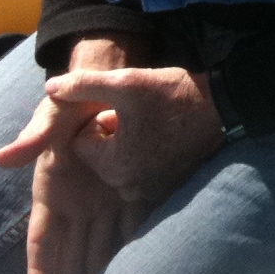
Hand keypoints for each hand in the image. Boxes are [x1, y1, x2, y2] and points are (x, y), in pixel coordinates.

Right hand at [0, 35, 147, 273]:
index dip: (38, 270)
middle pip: (72, 250)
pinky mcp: (126, 187)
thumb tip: (3, 159)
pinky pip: (128, 223)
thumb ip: (33, 138)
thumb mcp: (52, 116)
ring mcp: (101, 195)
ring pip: (98, 242)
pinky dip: (128, 247)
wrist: (106, 80)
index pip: (42, 238)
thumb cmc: (71, 102)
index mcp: (51, 188)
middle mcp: (75, 198)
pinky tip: (133, 271)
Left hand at [44, 65, 226, 205]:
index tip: (122, 107)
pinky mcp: (167, 189)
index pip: (83, 142)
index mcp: (114, 165)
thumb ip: (83, 85)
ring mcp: (150, 191)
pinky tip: (163, 136)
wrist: (224, 106)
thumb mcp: (126, 82)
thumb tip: (50, 88)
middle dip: (112, 135)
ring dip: (129, 145)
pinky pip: (141, 173)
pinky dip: (146, 156)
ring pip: (121, 163)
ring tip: (152, 123)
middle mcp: (129, 187)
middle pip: (101, 156)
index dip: (98, 119)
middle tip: (138, 114)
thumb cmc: (173, 94)